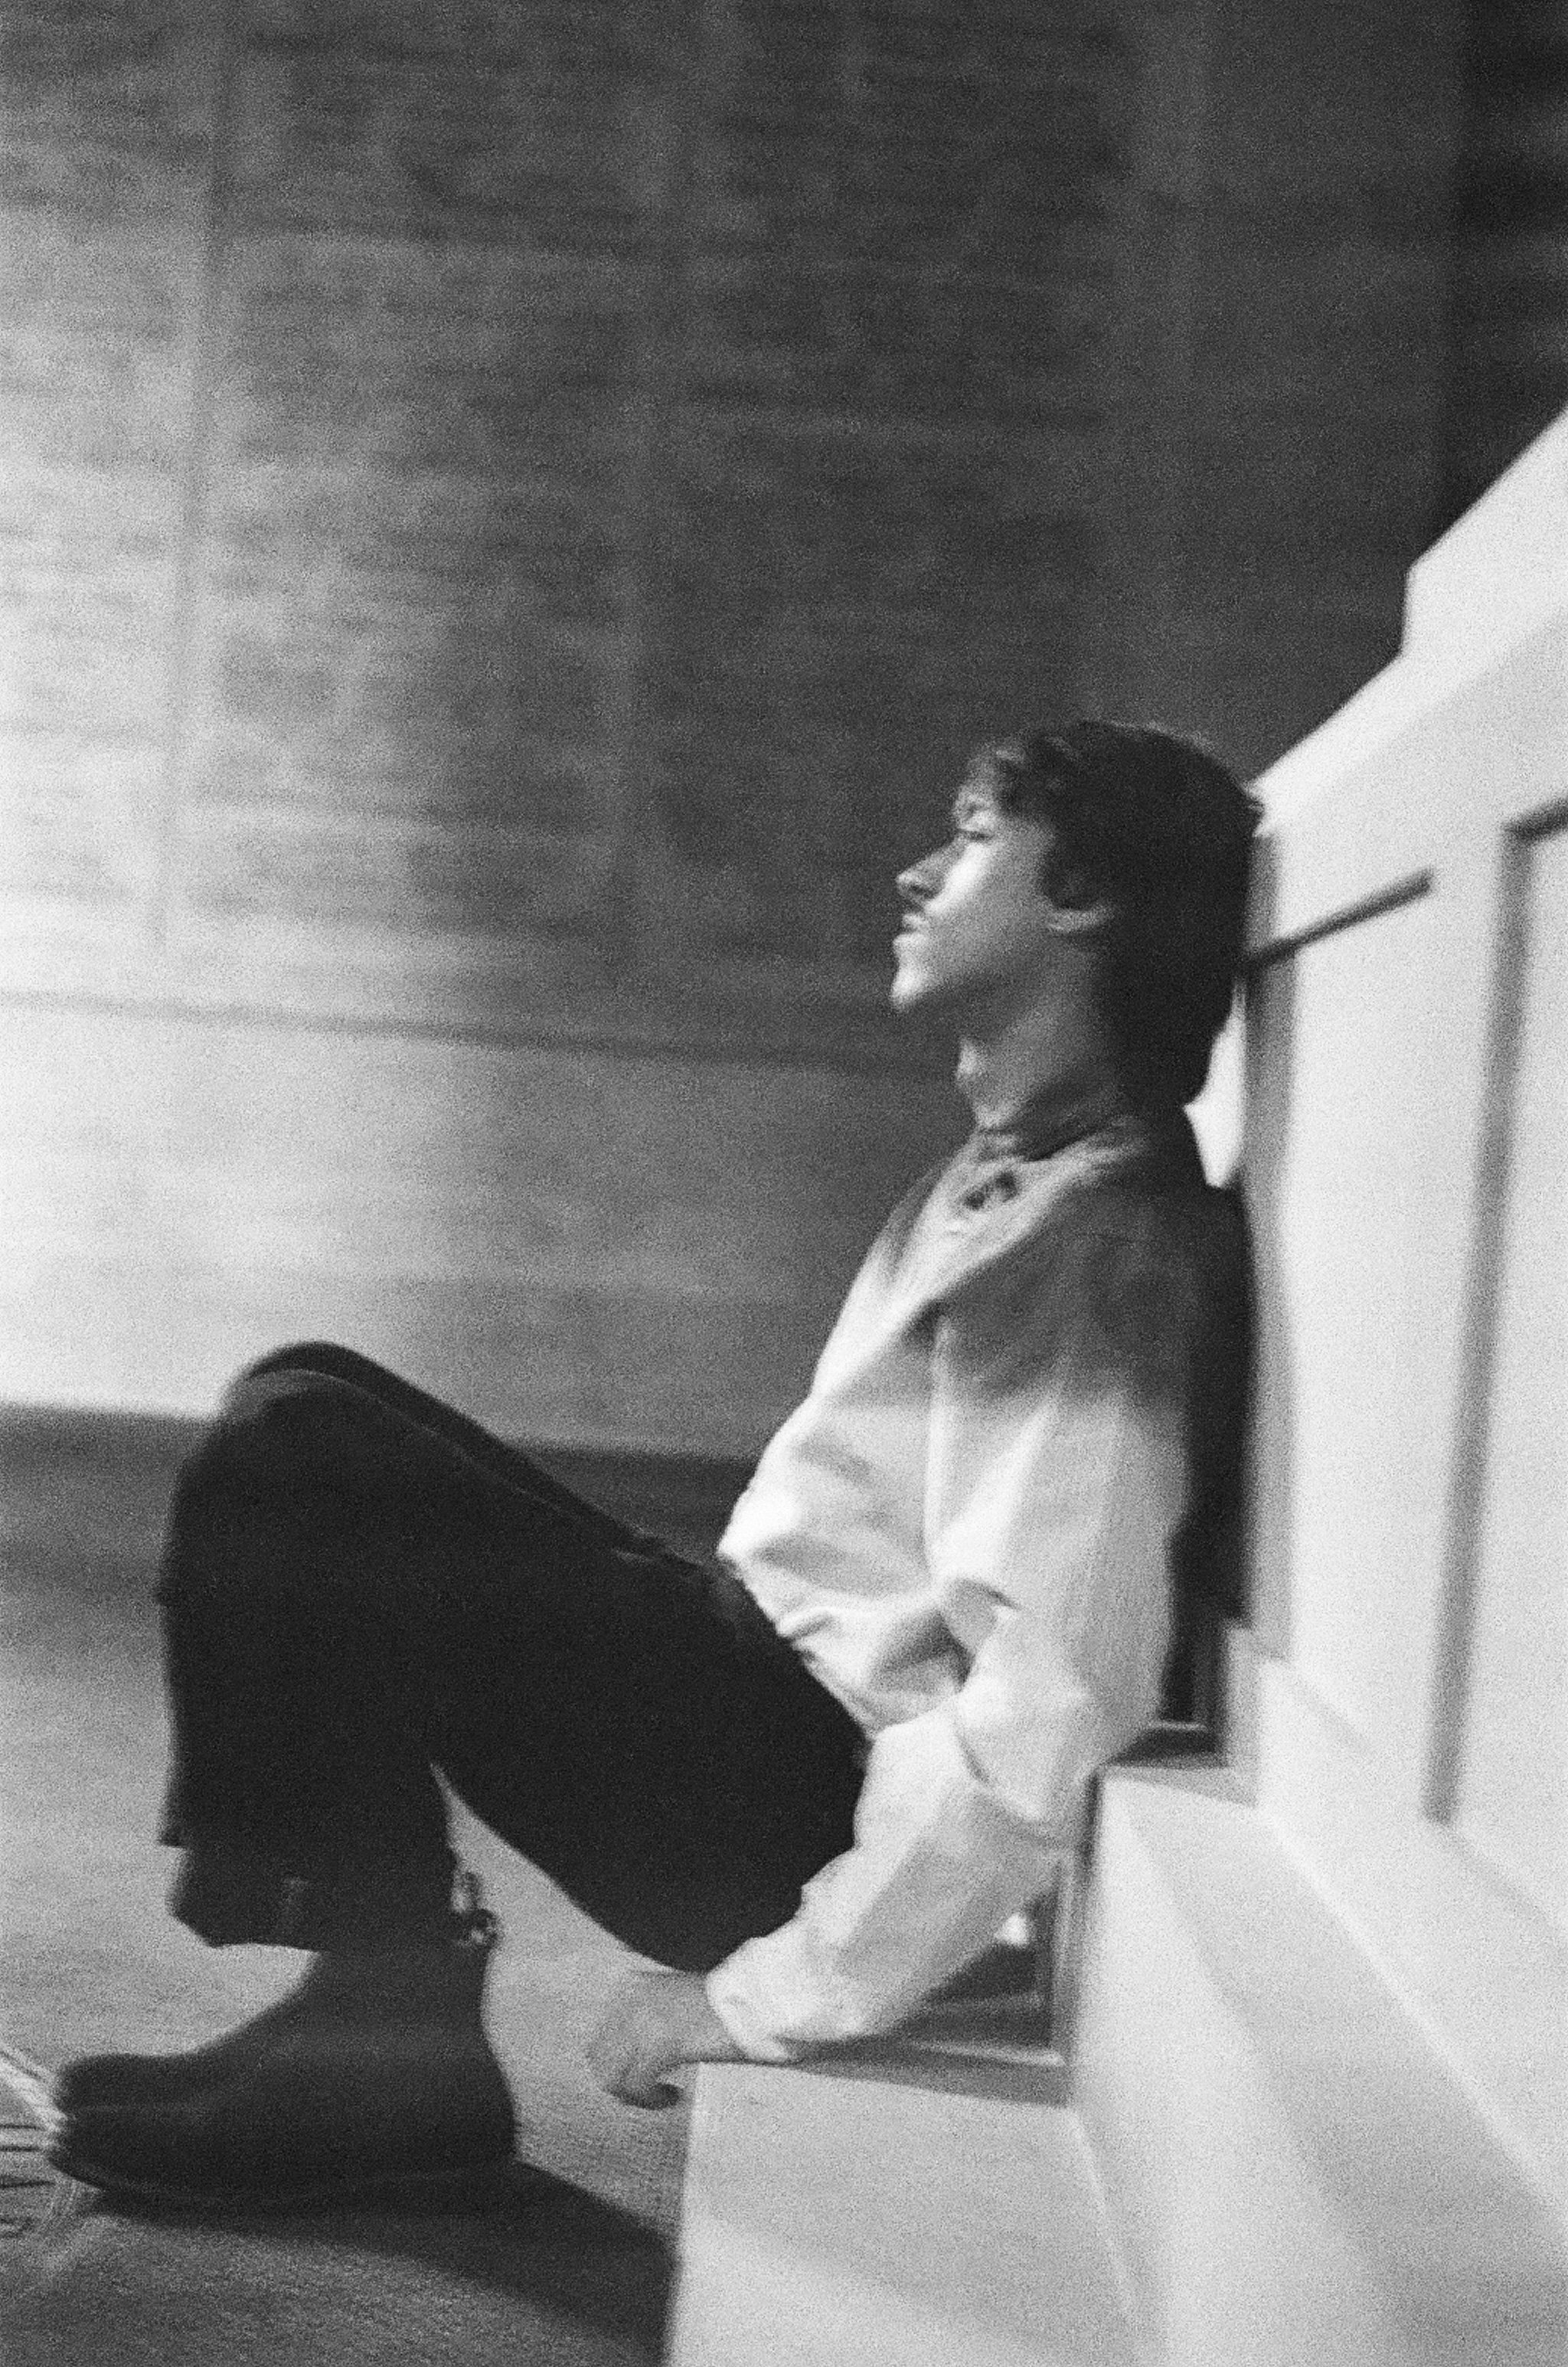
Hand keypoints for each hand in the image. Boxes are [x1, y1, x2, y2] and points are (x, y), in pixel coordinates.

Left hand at [587, 1969, 743, 2107]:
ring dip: (632, 2094)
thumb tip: (629, 2053)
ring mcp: (643, 2022)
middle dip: (619, 2081)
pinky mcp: (660, 2045)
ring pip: (610, 2075)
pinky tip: (673, 2096)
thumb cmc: (721, 2005)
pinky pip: (636, 2085)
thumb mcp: (674, 2001)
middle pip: (598, 2057)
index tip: (637, 2075)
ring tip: (659, 2096)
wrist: (752, 2001)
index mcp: (632, 1987)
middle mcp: (630, 2001)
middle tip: (648, 2091)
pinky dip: (651, 2099)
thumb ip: (647, 2019)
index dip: (614, 2062)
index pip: (599, 2035)